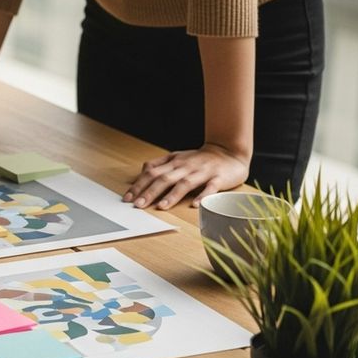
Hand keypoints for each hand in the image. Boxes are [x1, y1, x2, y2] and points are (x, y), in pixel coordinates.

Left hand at [124, 143, 249, 209]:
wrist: (230, 151)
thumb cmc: (200, 159)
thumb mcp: (177, 157)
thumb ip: (159, 164)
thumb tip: (143, 172)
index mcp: (174, 163)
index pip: (152, 173)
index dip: (139, 185)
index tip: (127, 198)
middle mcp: (186, 167)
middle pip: (165, 179)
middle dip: (150, 192)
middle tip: (138, 205)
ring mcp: (203, 172)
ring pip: (185, 183)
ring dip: (172, 195)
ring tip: (161, 206)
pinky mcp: (219, 178)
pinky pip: (211, 188)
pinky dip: (203, 196)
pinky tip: (195, 204)